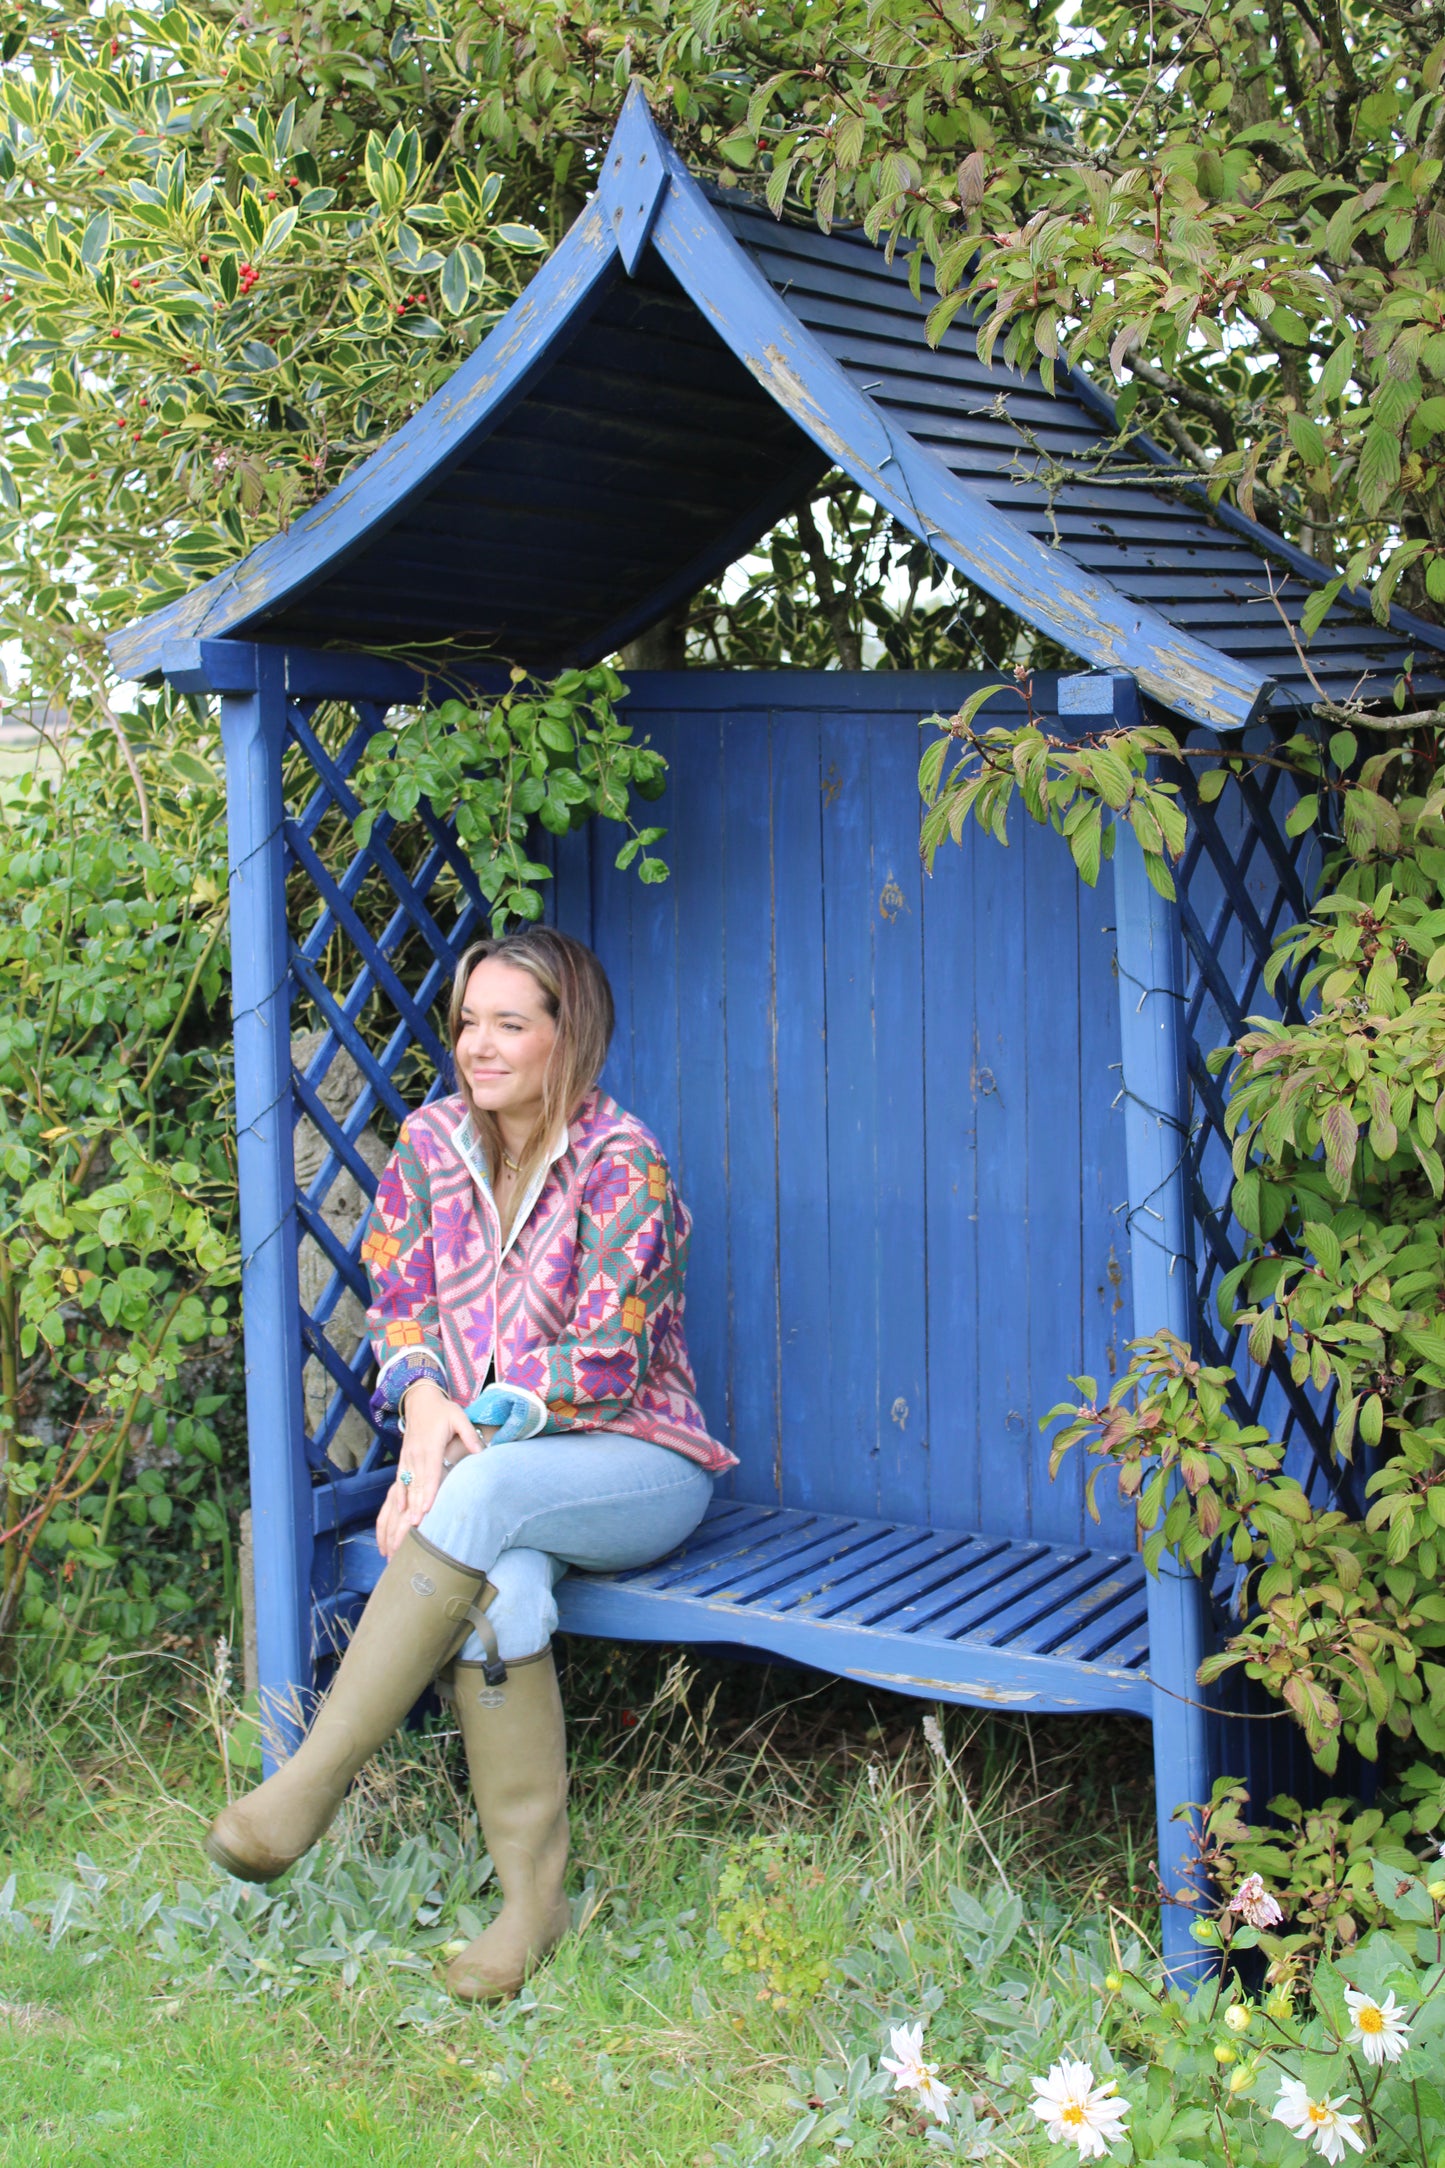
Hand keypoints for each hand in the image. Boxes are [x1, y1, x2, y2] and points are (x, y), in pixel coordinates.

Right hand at [375, 1382, 485, 1560]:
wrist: (420, 1401)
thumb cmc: (442, 1410)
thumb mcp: (459, 1417)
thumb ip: (468, 1435)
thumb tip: (481, 1451)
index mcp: (430, 1447)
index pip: (430, 1474)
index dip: (428, 1493)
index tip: (427, 1511)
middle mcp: (416, 1455)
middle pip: (416, 1486)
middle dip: (415, 1509)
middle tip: (415, 1530)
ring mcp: (407, 1459)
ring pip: (407, 1487)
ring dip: (406, 1508)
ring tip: (407, 1526)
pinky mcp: (404, 1460)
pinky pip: (399, 1482)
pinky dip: (399, 1498)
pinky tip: (399, 1513)